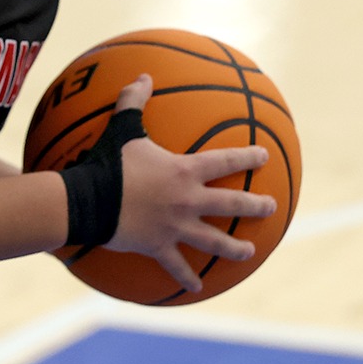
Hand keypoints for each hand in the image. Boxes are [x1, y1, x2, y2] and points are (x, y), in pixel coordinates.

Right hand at [102, 74, 273, 291]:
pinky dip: (187, 278)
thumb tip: (141, 75)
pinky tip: (197, 288)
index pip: (226, 161)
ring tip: (249, 252)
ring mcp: (176, 227)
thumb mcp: (122, 129)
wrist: (90, 201)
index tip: (264, 156)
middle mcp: (188, 201)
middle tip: (273, 207)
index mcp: (185, 171)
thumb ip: (134, 101)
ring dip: (234, 249)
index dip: (248, 157)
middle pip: (231, 204)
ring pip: (214, 241)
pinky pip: (177, 266)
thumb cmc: (108, 163)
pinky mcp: (159, 247)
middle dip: (255, 205)